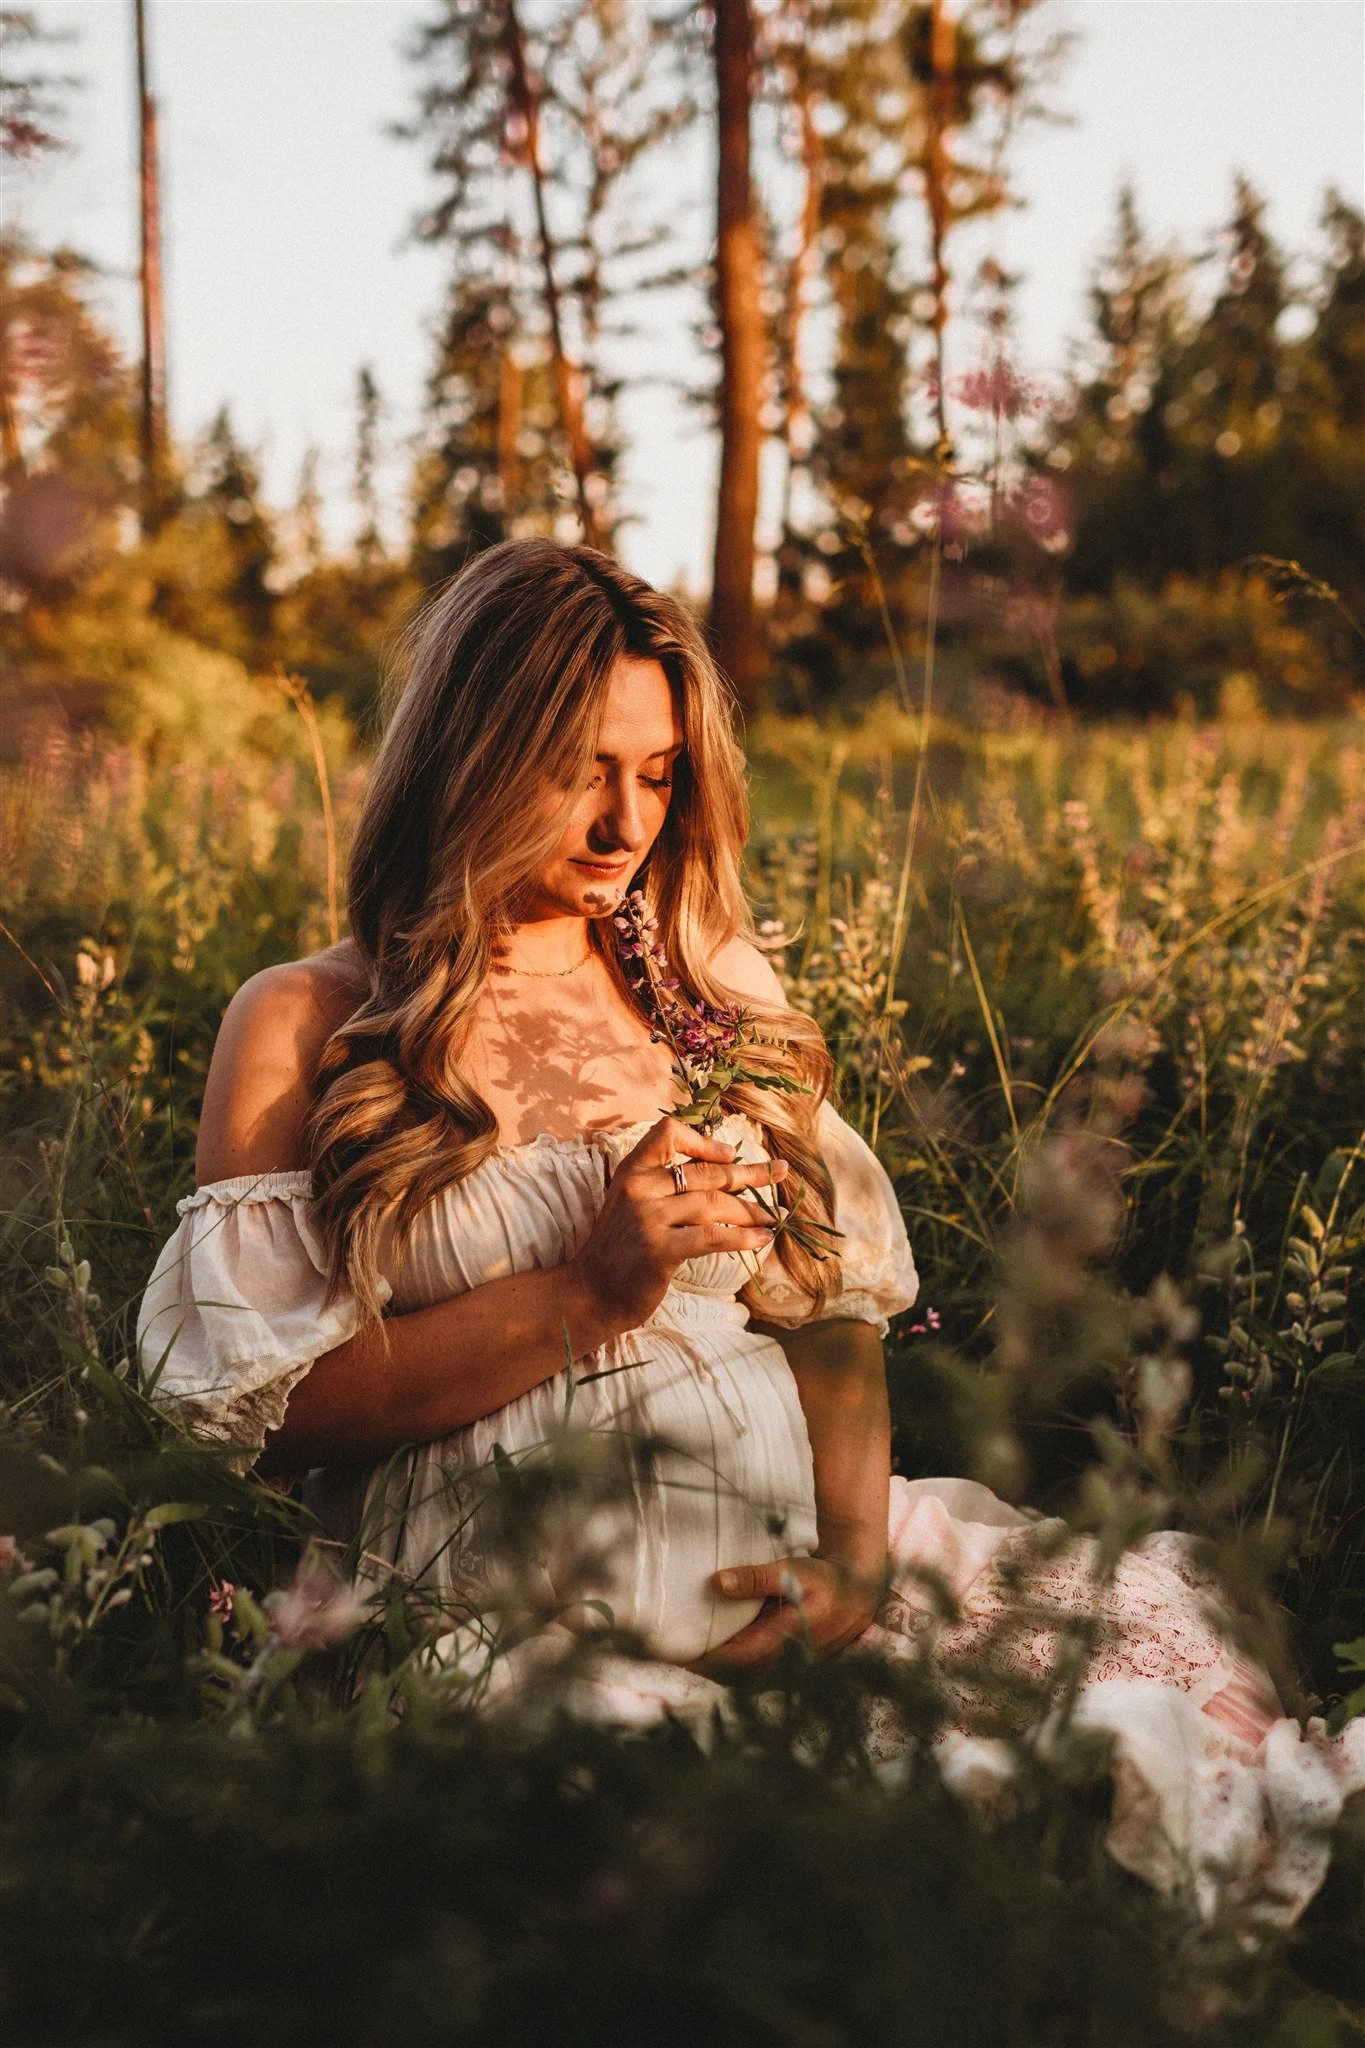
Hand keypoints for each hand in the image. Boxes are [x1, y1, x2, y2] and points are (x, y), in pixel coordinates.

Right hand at [565, 1115, 787, 1342]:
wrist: (589, 1294)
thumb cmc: (618, 1250)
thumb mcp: (630, 1204)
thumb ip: (662, 1184)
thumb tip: (721, 1169)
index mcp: (630, 1171)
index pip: (668, 1133)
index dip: (704, 1141)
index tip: (731, 1154)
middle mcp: (638, 1188)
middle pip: (705, 1173)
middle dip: (749, 1173)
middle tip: (780, 1173)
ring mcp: (647, 1219)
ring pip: (714, 1204)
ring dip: (751, 1210)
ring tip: (772, 1217)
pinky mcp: (660, 1250)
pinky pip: (713, 1237)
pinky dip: (743, 1238)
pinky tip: (761, 1240)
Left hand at [686, 1554, 882, 1677]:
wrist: (858, 1594)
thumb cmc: (825, 1581)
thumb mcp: (792, 1572)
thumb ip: (755, 1579)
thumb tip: (717, 1582)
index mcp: (782, 1643)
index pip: (730, 1661)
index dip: (699, 1659)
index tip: (670, 1651)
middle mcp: (782, 1664)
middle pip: (730, 1676)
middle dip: (699, 1667)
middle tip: (664, 1652)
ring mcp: (785, 1670)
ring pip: (739, 1679)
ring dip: (712, 1670)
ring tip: (681, 1654)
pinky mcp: (785, 1667)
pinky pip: (749, 1674)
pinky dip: (728, 1667)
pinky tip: (710, 1652)